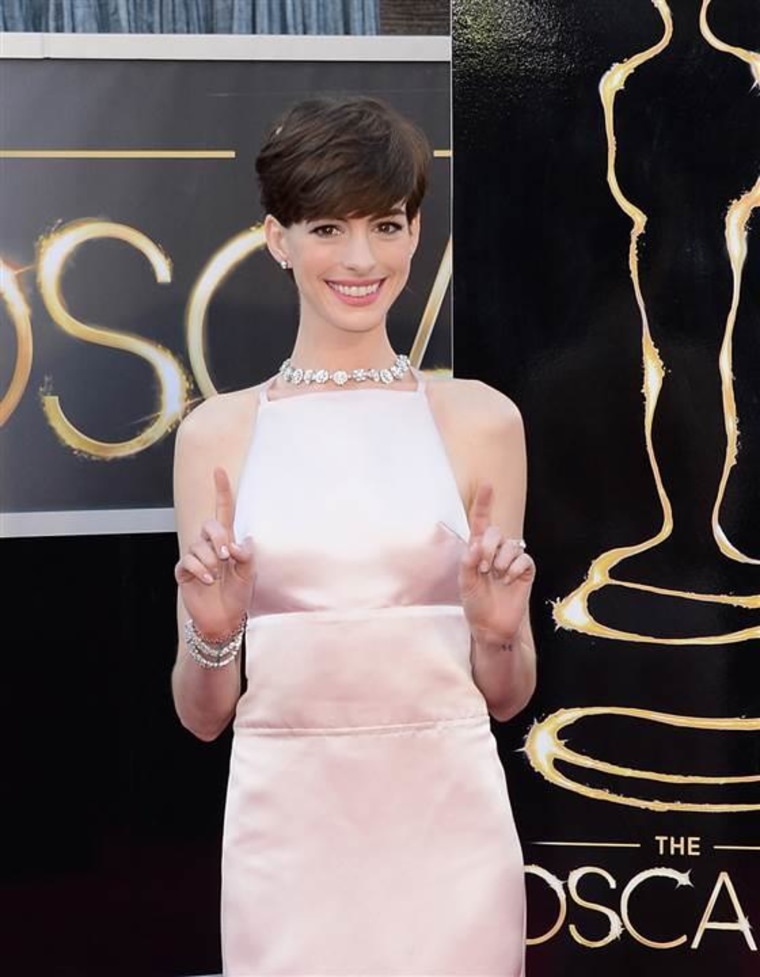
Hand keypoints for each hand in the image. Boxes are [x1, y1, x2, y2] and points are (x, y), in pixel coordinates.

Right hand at [174, 467, 254, 637]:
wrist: (225, 619)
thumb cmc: (238, 594)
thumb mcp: (250, 573)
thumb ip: (246, 555)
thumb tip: (234, 544)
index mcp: (227, 541)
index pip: (223, 511)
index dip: (221, 491)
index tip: (219, 470)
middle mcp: (209, 545)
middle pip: (209, 525)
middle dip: (218, 538)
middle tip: (226, 556)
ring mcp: (195, 557)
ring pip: (198, 545)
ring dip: (211, 561)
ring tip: (218, 576)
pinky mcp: (184, 571)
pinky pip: (188, 561)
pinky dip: (201, 570)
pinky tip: (208, 581)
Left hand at [459, 483, 534, 646]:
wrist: (491, 626)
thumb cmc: (475, 603)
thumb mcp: (465, 583)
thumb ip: (467, 562)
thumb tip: (476, 545)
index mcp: (477, 550)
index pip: (481, 521)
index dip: (484, 503)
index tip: (487, 485)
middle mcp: (495, 552)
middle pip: (495, 532)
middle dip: (488, 547)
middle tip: (484, 567)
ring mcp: (511, 561)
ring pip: (512, 544)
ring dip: (502, 560)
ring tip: (496, 576)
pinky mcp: (525, 571)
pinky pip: (524, 559)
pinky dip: (515, 568)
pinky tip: (509, 580)